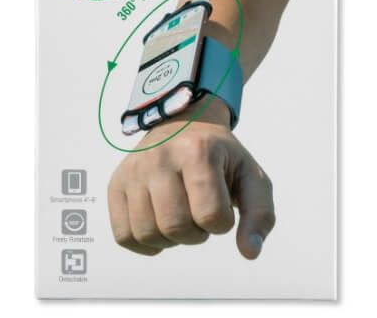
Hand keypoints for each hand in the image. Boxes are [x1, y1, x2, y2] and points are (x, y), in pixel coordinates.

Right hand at [108, 98, 274, 258]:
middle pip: (176, 227)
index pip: (211, 216)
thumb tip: (250, 252)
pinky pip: (123, 235)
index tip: (221, 204)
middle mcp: (160, 156)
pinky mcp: (116, 183)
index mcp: (198, 150)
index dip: (223, 223)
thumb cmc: (221, 157)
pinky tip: (159, 224)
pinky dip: (144, 242)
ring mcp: (134, 169)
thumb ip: (260, 215)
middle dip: (196, 233)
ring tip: (180, 216)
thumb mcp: (251, 176)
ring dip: (170, 239)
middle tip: (199, 213)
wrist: (184, 125)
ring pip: (147, 233)